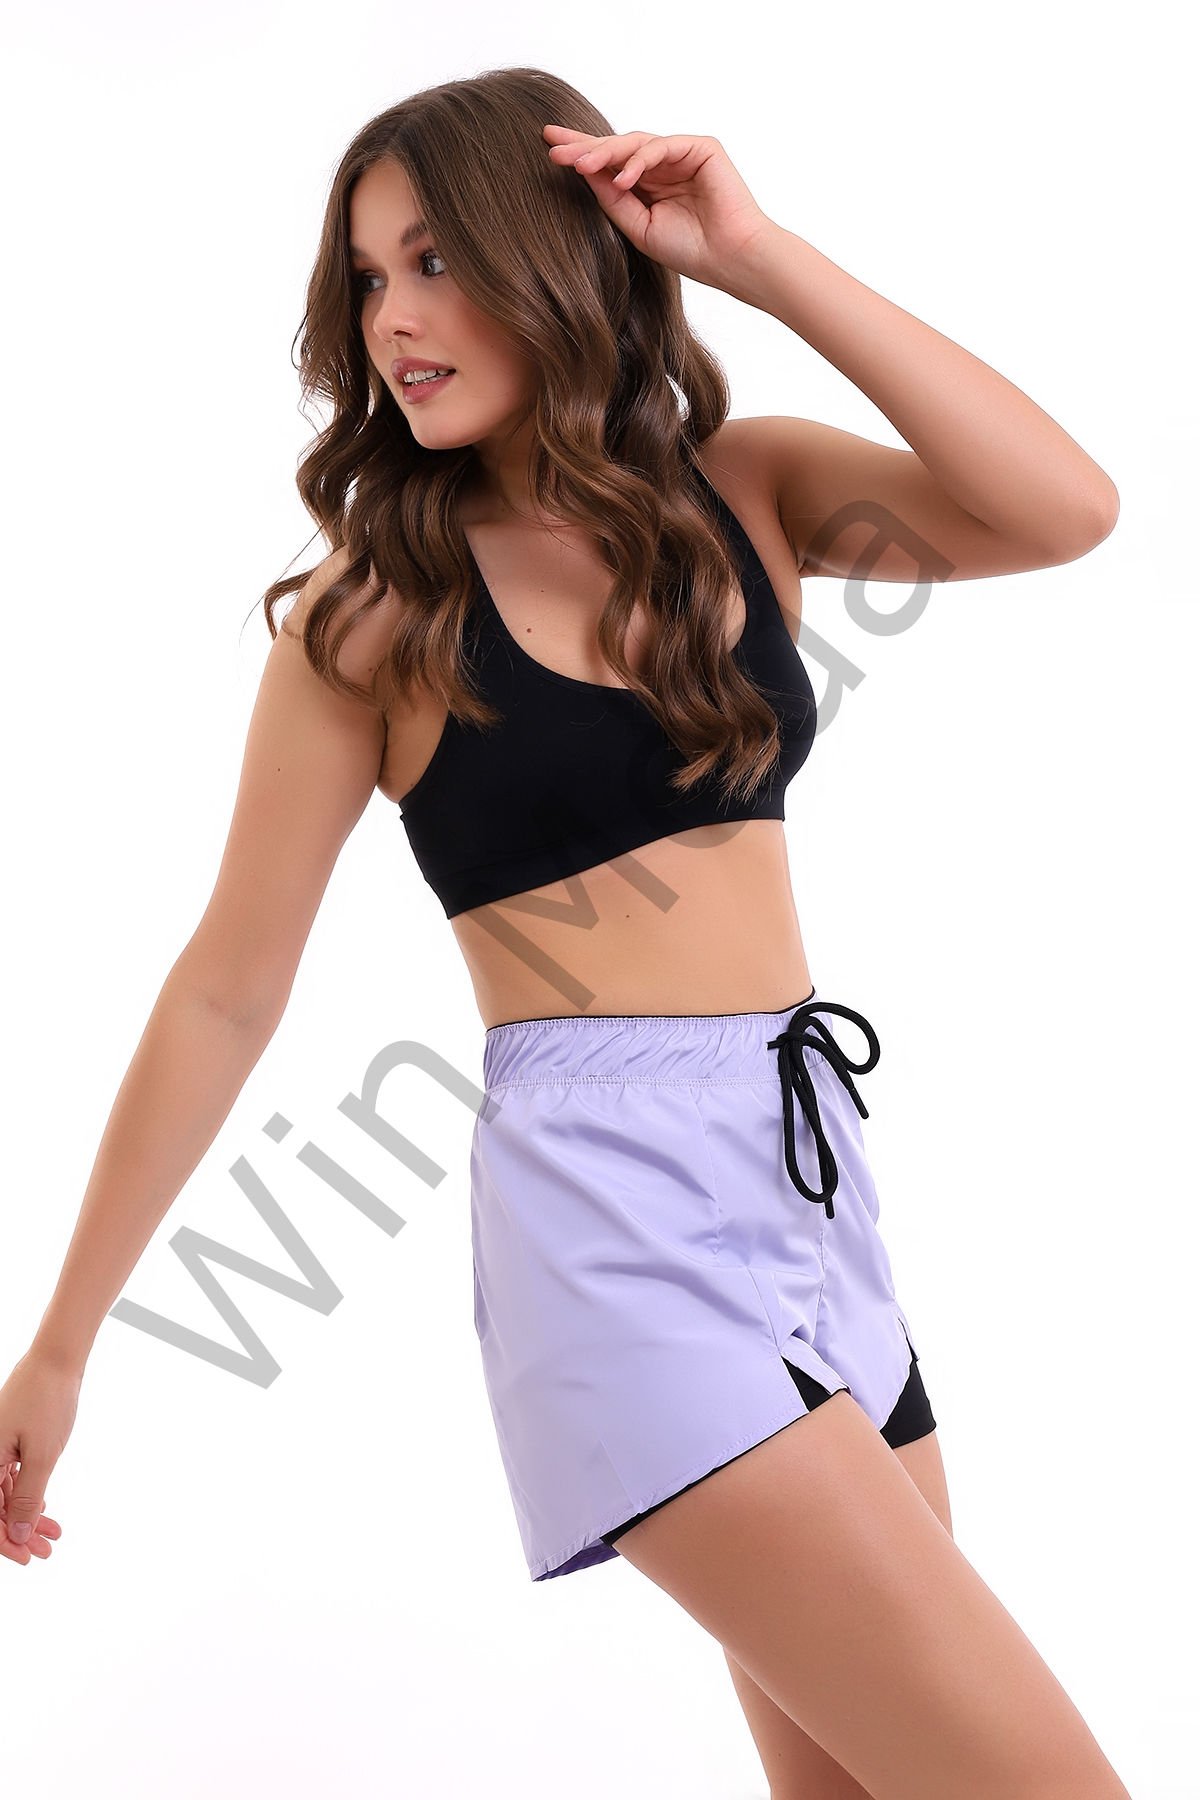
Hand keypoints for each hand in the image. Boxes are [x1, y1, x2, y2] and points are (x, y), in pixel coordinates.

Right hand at [0, 1350, 75, 1566]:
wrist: (56, 1359)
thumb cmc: (47, 1401)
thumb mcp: (42, 1455)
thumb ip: (28, 1496)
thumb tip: (20, 1533)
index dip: (7, 1541)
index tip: (28, 1557)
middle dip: (20, 1532)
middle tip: (46, 1550)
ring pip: (5, 1492)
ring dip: (28, 1514)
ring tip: (53, 1533)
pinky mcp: (7, 1439)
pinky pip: (11, 1475)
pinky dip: (28, 1492)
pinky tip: (44, 1506)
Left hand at [543, 123, 777, 290]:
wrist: (731, 260)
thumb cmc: (691, 250)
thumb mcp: (638, 226)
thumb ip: (612, 199)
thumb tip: (581, 171)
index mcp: (648, 184)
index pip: (610, 164)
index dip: (582, 155)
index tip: (550, 152)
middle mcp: (663, 165)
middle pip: (618, 147)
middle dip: (585, 146)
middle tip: (554, 147)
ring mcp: (682, 154)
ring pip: (636, 143)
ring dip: (606, 152)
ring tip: (579, 164)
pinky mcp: (702, 148)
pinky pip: (662, 146)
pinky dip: (641, 159)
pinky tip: (623, 177)